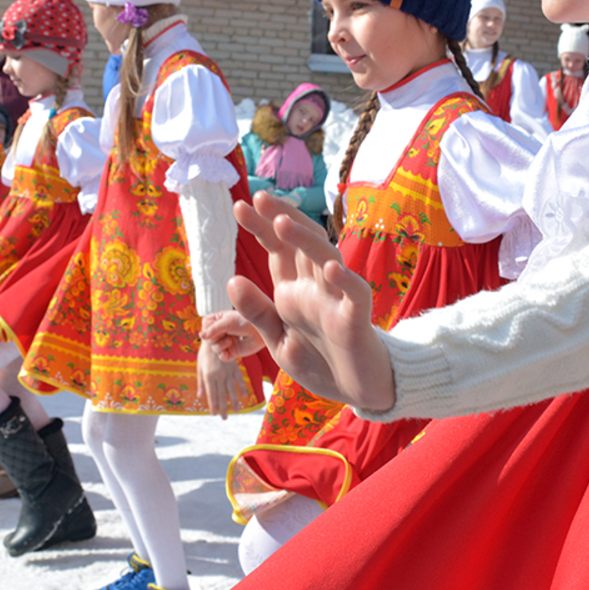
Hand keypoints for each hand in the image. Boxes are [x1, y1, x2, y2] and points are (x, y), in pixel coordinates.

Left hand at [196, 339, 248, 418]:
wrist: (215, 338)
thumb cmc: (204, 353)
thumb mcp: (199, 367)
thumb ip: (201, 383)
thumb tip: (200, 397)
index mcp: (208, 376)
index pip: (211, 394)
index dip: (213, 405)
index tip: (214, 414)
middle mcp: (219, 376)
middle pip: (221, 395)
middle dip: (223, 407)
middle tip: (224, 418)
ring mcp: (228, 371)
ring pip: (232, 389)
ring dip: (234, 401)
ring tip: (235, 411)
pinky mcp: (235, 367)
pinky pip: (240, 379)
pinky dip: (242, 387)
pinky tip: (245, 396)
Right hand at [198, 310, 265, 361]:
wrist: (261, 330)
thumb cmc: (246, 321)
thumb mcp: (227, 322)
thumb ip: (213, 329)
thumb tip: (200, 336)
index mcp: (219, 320)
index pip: (205, 325)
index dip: (208, 327)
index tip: (216, 325)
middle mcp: (222, 331)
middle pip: (208, 338)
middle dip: (214, 338)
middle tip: (224, 334)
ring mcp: (227, 342)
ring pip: (214, 348)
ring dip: (220, 345)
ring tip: (230, 340)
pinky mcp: (233, 352)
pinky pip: (222, 357)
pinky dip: (223, 355)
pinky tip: (228, 351)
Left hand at [228, 192, 394, 412]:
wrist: (356, 391)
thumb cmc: (319, 362)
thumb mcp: (278, 340)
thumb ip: (256, 313)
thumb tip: (231, 279)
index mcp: (293, 291)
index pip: (277, 249)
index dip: (261, 227)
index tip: (240, 206)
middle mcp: (314, 287)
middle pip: (300, 243)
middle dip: (281, 218)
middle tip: (260, 198)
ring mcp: (337, 299)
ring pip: (326, 258)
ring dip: (305, 240)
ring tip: (282, 222)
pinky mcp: (357, 319)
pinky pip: (355, 293)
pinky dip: (345, 280)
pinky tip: (329, 270)